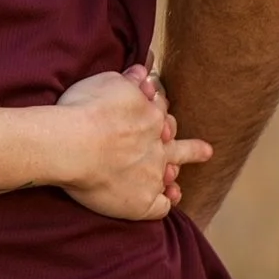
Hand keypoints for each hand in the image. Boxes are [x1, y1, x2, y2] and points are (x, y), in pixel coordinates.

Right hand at [52, 65, 211, 221]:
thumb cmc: (85, 110)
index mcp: (151, 117)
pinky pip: (161, 206)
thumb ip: (129, 80)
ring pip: (171, 177)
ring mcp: (153, 175)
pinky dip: (164, 203)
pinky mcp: (143, 201)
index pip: (162, 114)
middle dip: (192, 148)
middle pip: (179, 147)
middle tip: (206, 151)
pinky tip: (164, 202)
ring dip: (173, 178)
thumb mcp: (108, 83)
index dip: (161, 113)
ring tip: (177, 186)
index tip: (162, 112)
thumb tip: (143, 72)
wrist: (73, 144)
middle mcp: (158, 147)